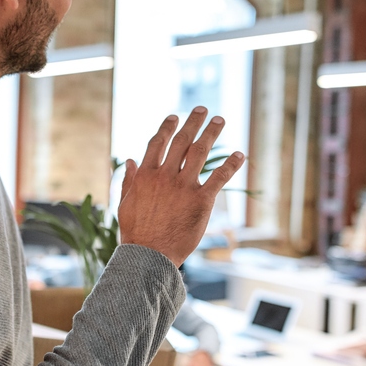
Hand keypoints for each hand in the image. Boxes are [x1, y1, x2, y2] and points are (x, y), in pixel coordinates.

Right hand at [117, 108, 245, 267]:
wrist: (149, 255)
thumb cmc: (136, 233)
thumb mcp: (125, 204)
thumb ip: (128, 180)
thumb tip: (129, 161)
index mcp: (146, 175)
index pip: (158, 143)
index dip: (167, 127)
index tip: (174, 116)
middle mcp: (165, 175)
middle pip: (182, 141)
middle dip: (193, 122)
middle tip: (203, 109)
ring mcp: (184, 187)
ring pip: (200, 151)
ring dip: (211, 133)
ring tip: (220, 120)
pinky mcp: (201, 201)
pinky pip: (219, 177)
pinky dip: (231, 164)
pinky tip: (240, 154)